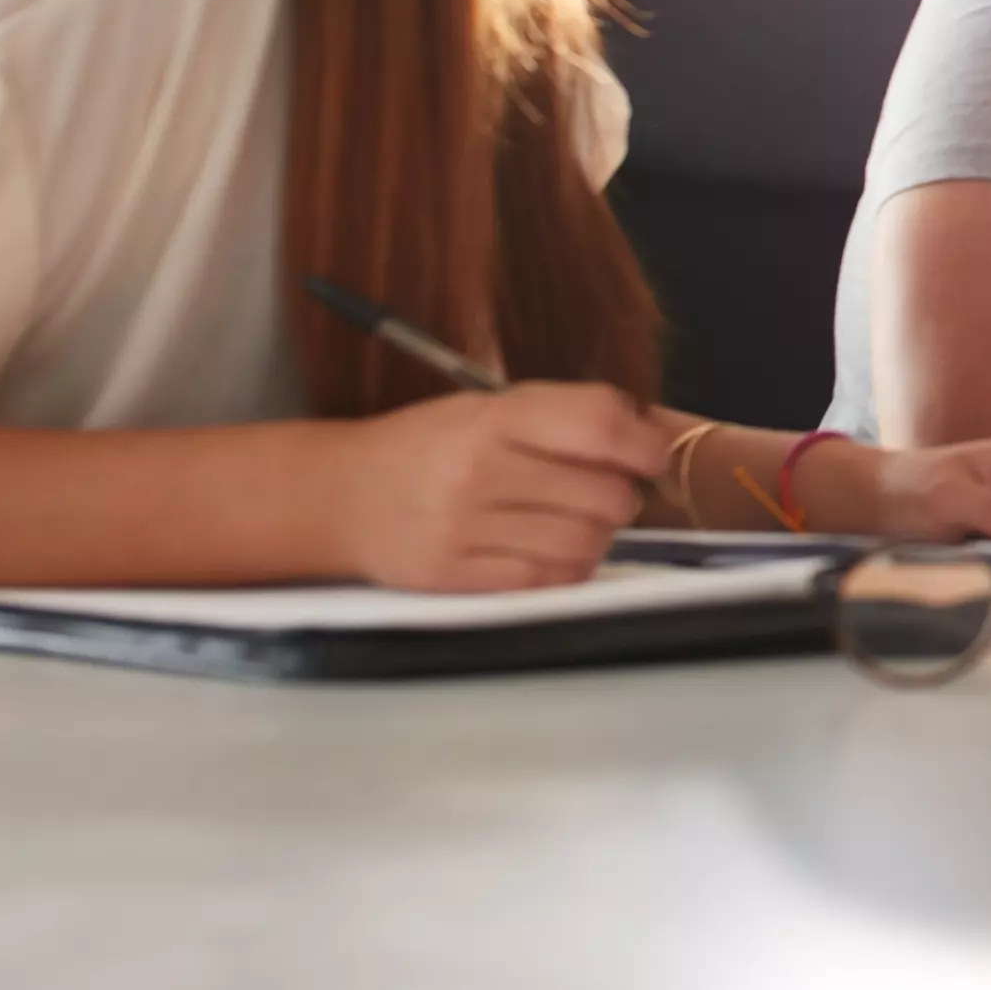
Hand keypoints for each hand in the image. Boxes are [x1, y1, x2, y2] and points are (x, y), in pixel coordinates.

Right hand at [330, 384, 668, 592]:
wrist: (337, 496)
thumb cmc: (425, 447)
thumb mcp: (484, 408)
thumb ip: (559, 414)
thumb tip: (645, 431)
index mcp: (492, 418)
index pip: (598, 425)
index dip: (643, 444)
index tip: (653, 456)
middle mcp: (479, 471)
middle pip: (603, 493)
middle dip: (623, 496)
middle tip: (611, 494)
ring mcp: (464, 528)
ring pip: (583, 543)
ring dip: (599, 538)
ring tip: (581, 524)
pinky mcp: (454, 577)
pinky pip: (544, 581)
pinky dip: (565, 570)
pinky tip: (553, 552)